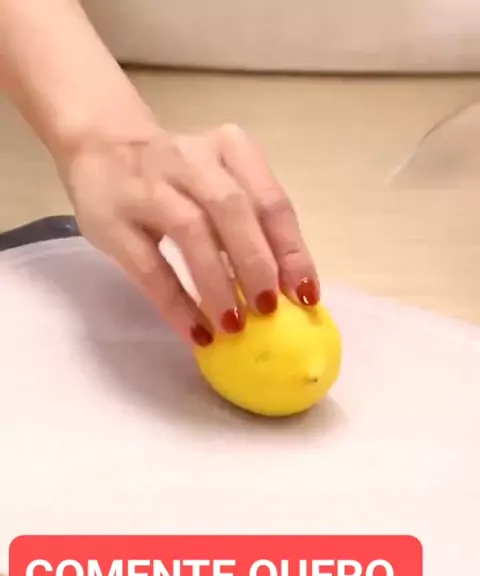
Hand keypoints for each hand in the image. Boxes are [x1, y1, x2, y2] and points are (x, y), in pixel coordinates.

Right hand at [61, 123, 319, 345]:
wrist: (100, 145)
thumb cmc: (178, 175)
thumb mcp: (220, 180)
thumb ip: (251, 221)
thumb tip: (286, 289)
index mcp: (230, 149)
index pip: (271, 202)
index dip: (292, 251)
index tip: (305, 295)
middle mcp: (191, 160)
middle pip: (232, 210)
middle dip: (256, 263)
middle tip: (269, 310)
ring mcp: (149, 187)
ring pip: (190, 232)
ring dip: (217, 283)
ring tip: (234, 326)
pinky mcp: (114, 220)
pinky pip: (150, 267)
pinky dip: (176, 303)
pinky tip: (197, 333)